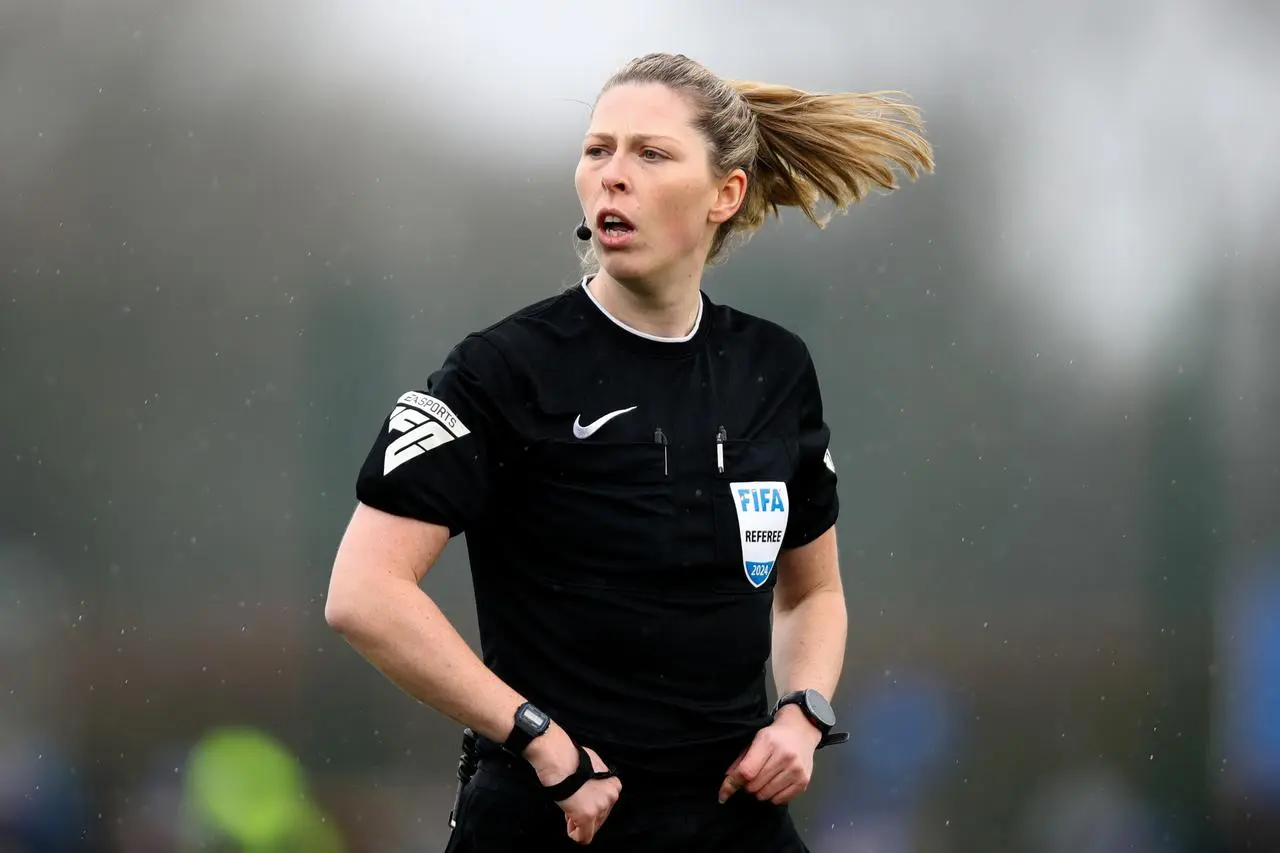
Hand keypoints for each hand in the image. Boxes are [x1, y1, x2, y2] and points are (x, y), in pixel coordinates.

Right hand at [526, 725, 621, 844]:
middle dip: (585, 815)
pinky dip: (575, 834)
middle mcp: (611, 796)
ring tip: (568, 810)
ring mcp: (600, 807)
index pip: (605, 805)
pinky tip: (568, 823)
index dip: (590, 804)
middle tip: (572, 806)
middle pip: (600, 818)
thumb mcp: (593, 765)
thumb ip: (597, 782)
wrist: (557, 757)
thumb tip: (590, 792)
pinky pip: (584, 837)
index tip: (580, 801)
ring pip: (592, 828)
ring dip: (579, 822)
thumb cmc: (569, 757)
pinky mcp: (587, 816)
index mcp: (613, 784)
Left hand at [718, 705, 822, 804]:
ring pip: (766, 795)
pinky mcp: (804, 781)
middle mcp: (784, 757)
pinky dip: (772, 797)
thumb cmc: (775, 736)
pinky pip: (780, 800)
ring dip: (759, 792)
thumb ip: (741, 759)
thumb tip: (728, 781)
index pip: (747, 771)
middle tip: (750, 779)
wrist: (801, 731)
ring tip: (763, 781)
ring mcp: (796, 770)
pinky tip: (774, 785)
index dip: (732, 784)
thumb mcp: (755, 739)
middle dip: (747, 786)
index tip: (723, 794)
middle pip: (755, 785)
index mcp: (768, 743)